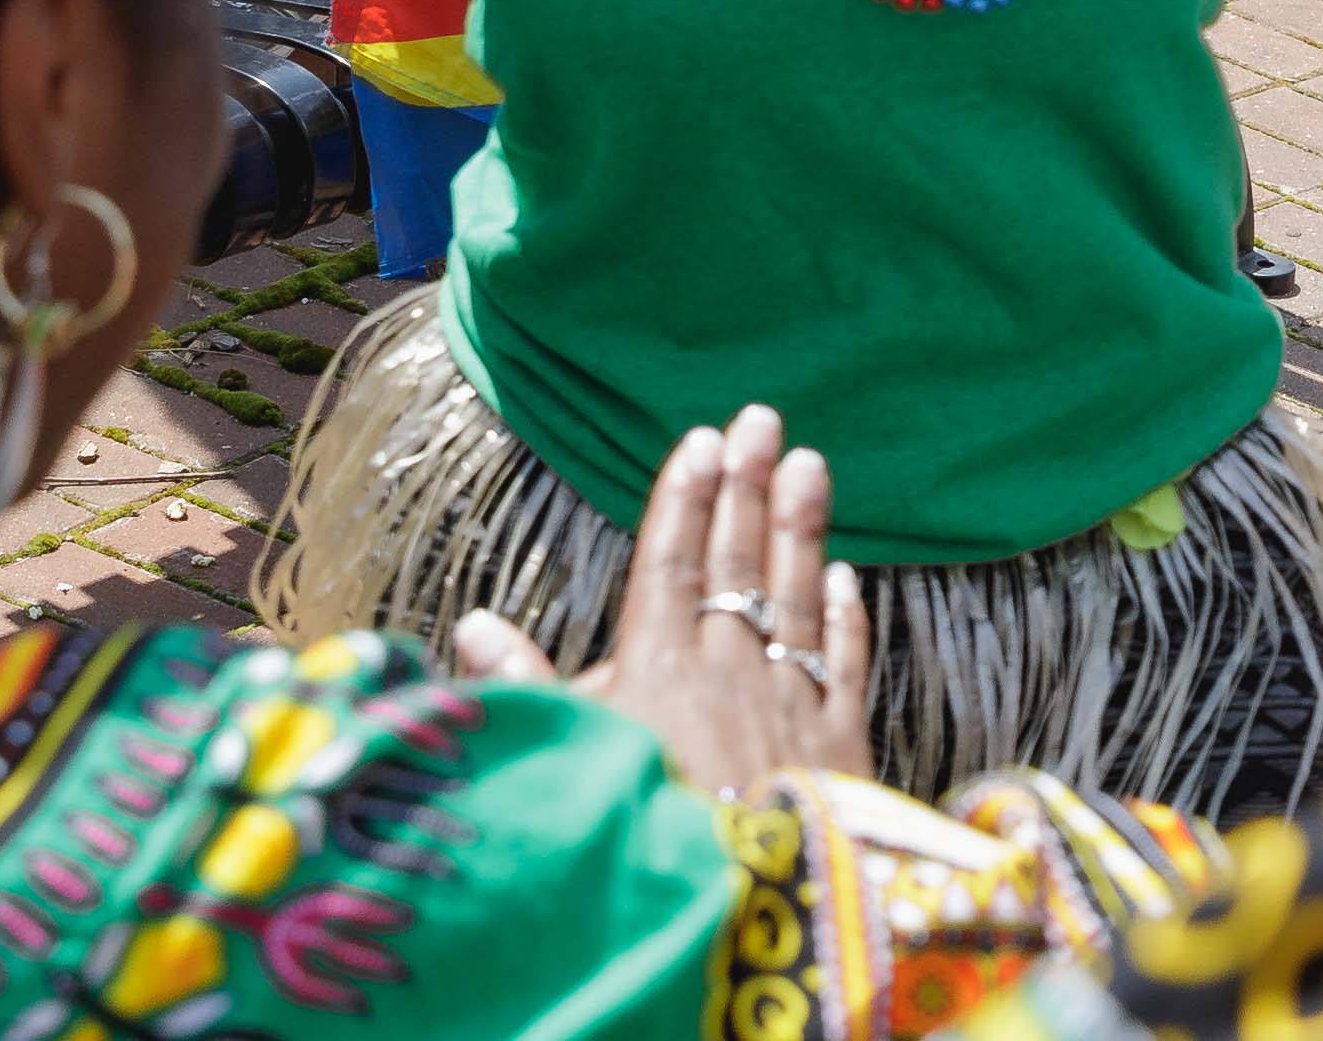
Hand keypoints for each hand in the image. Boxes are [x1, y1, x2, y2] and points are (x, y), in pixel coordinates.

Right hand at [451, 404, 870, 796]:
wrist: (739, 902)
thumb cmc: (638, 829)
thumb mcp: (565, 753)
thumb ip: (525, 685)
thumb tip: (473, 625)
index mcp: (658, 664)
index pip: (673, 561)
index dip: (685, 498)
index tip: (701, 440)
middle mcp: (730, 666)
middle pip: (739, 561)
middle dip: (748, 487)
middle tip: (763, 420)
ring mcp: (790, 699)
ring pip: (798, 594)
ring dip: (802, 528)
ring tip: (811, 464)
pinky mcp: (840, 744)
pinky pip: (845, 663)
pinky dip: (846, 617)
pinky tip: (849, 578)